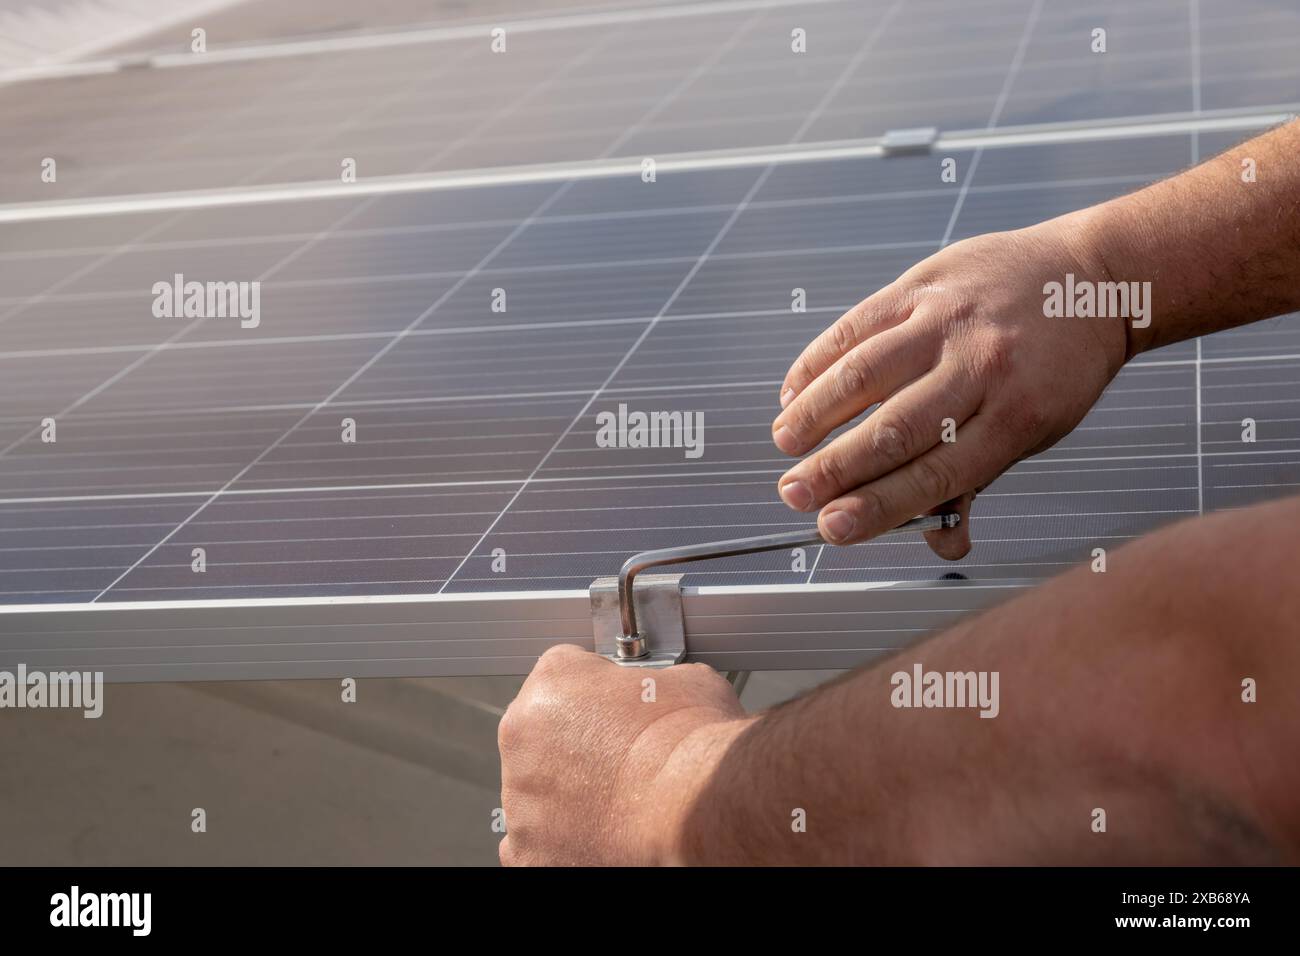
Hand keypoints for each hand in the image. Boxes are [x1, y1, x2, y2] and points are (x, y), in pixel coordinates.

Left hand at [497, 645, 747, 865]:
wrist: (695, 808)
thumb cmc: (692, 745)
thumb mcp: (685, 679)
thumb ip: (654, 681)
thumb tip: (665, 692)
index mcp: (552, 682)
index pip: (564, 676)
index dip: (598, 694)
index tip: (618, 711)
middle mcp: (522, 737)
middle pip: (541, 736)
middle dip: (575, 746)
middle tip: (620, 762)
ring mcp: (521, 799)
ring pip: (537, 793)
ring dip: (567, 795)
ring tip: (617, 802)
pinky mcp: (529, 851)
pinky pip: (536, 845)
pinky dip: (563, 843)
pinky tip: (602, 836)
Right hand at [772, 215, 1126, 555]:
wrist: (1090, 278)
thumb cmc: (1056, 369)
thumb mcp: (1035, 431)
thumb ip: (977, 481)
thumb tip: (942, 543)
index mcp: (1017, 417)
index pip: (935, 474)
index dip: (877, 506)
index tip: (832, 528)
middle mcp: (982, 366)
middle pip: (895, 429)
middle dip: (835, 469)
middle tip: (793, 494)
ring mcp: (950, 320)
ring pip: (865, 373)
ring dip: (814, 413)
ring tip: (786, 443)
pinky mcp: (924, 283)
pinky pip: (856, 325)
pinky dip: (817, 362)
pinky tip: (794, 392)